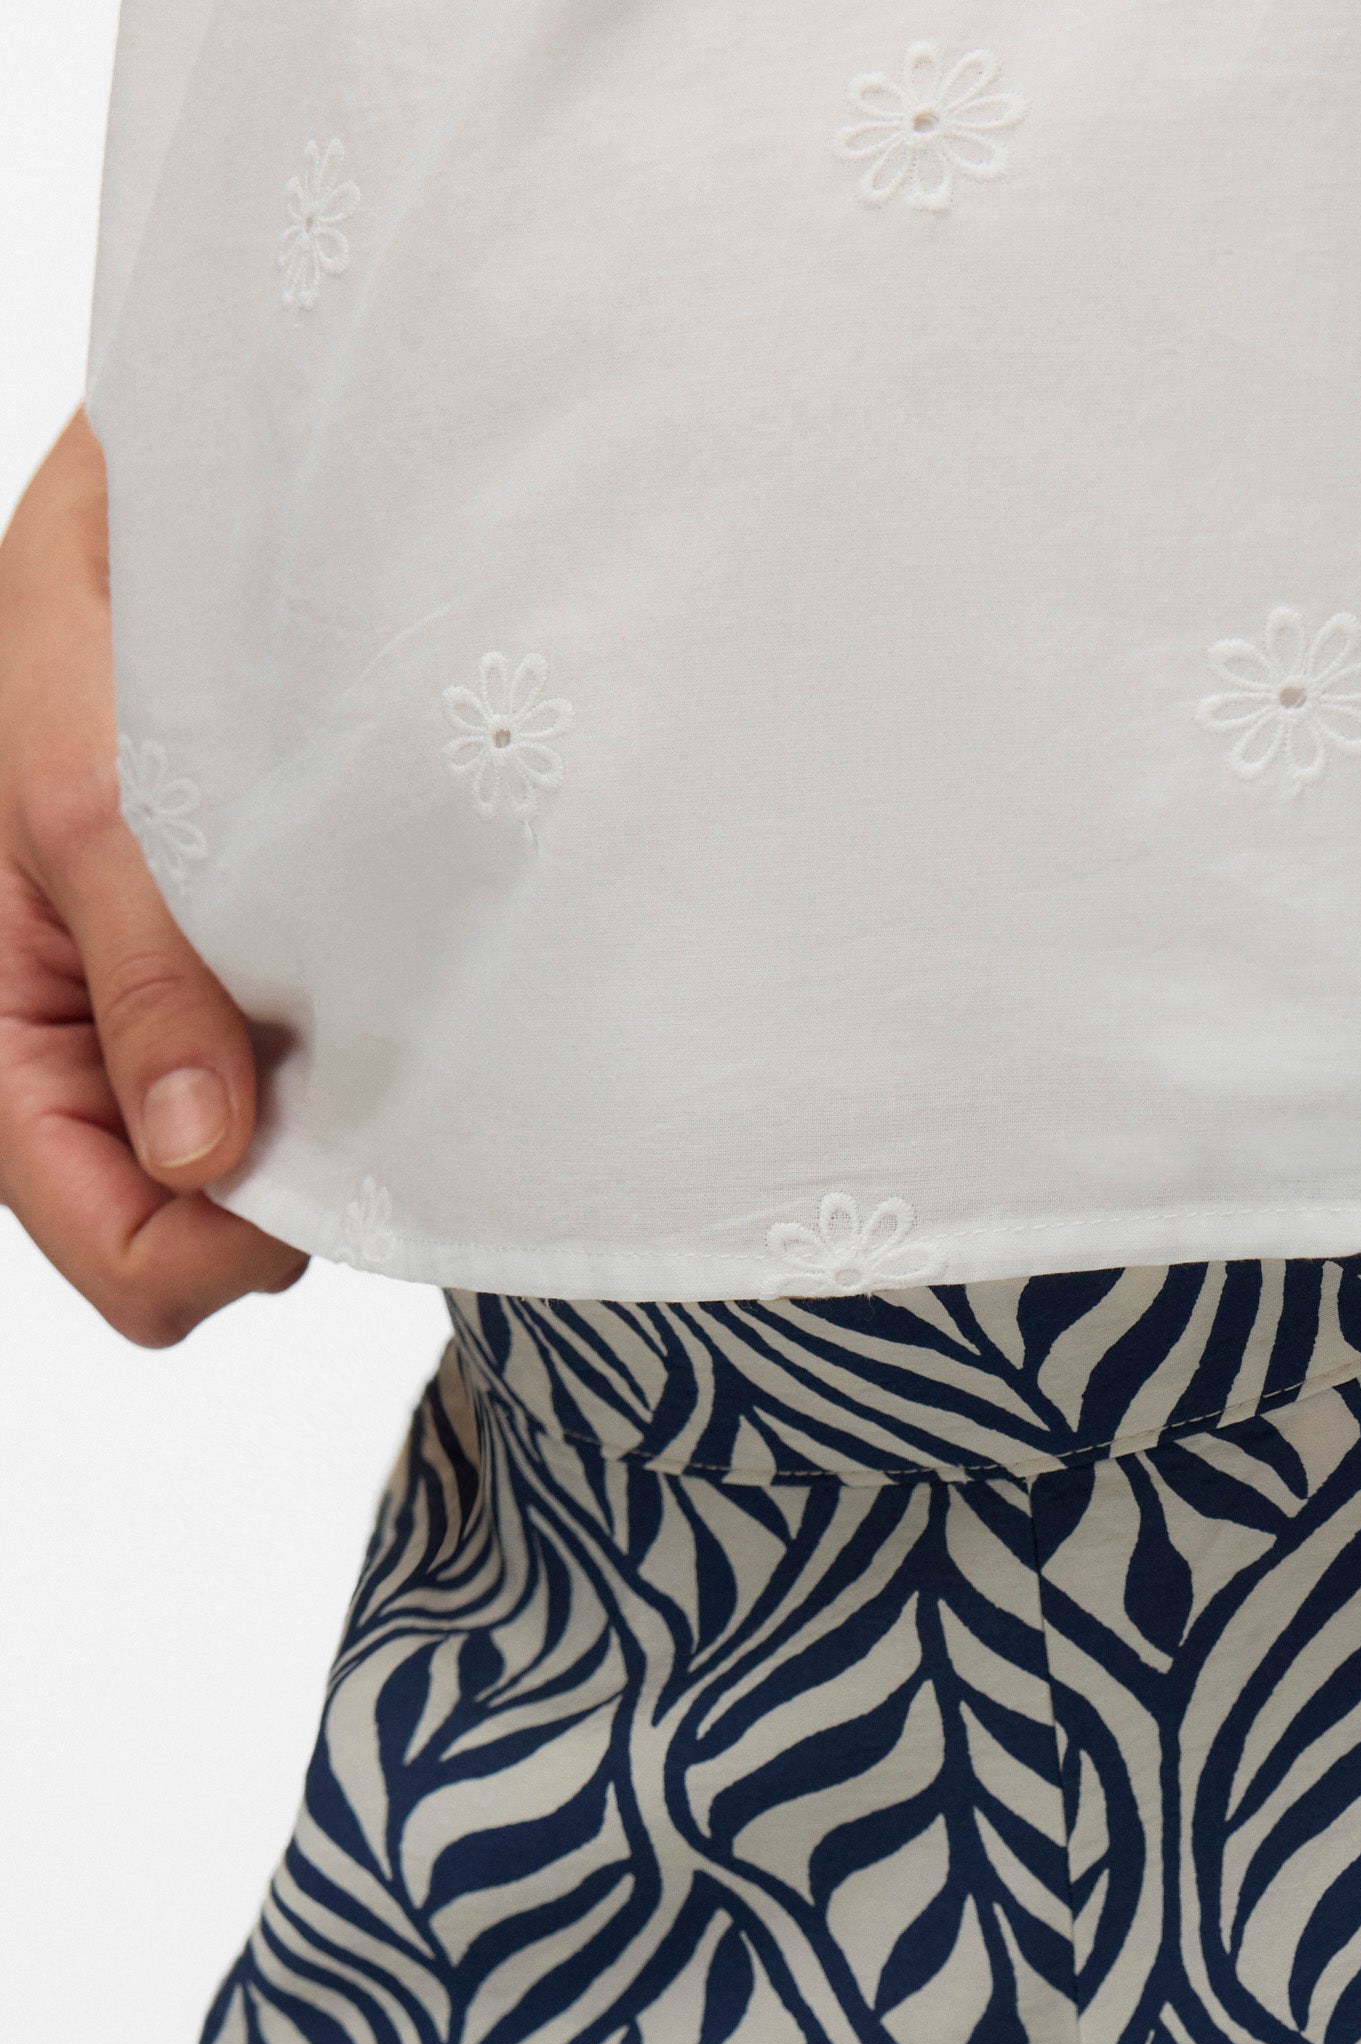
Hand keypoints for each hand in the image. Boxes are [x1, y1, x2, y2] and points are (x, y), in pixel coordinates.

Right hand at [0, 410, 304, 1345]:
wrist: (161, 512)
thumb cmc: (84, 623)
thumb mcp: (90, 795)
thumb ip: (149, 981)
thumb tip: (201, 1160)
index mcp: (0, 1039)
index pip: (120, 1253)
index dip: (220, 1244)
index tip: (305, 1147)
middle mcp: (83, 1065)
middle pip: (200, 1239)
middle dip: (280, 1186)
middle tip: (347, 1054)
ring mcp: (162, 1041)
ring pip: (260, 1175)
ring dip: (320, 1116)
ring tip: (350, 987)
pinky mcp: (232, 994)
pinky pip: (301, 1094)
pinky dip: (341, 1061)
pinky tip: (363, 973)